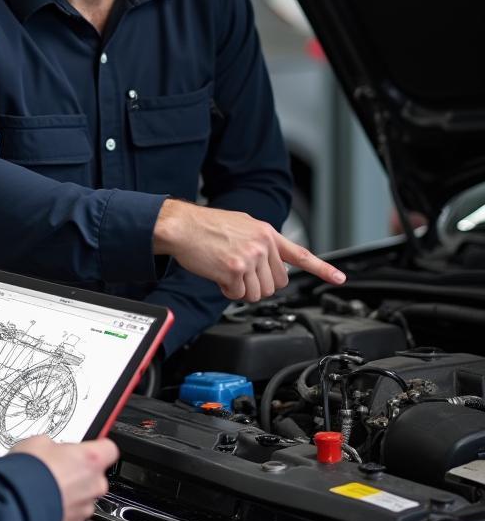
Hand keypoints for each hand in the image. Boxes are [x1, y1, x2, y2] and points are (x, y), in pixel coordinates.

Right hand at [9, 436, 117, 520]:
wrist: (16, 506)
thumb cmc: (28, 473)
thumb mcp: (39, 442)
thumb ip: (55, 446)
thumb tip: (52, 450)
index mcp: (90, 459)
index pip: (109, 449)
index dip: (98, 447)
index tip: (90, 447)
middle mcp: (93, 485)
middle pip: (95, 476)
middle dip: (79, 473)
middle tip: (57, 468)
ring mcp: (85, 509)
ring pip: (84, 498)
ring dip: (70, 493)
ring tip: (46, 488)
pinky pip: (72, 516)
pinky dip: (61, 512)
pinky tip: (44, 504)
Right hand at [153, 200, 345, 301]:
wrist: (181, 225)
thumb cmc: (204, 226)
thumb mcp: (240, 225)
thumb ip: (259, 242)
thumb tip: (268, 262)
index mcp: (266, 233)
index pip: (300, 254)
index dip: (322, 269)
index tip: (339, 278)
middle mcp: (262, 244)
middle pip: (275, 285)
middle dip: (257, 284)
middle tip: (238, 273)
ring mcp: (250, 257)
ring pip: (258, 293)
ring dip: (241, 289)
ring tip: (225, 270)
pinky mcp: (235, 270)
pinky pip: (238, 295)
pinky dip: (227, 291)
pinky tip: (217, 275)